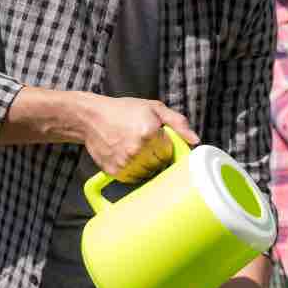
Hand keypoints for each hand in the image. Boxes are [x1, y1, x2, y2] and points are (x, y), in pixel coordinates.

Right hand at [80, 95, 199, 181]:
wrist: (91, 117)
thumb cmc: (124, 110)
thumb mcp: (154, 108)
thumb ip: (178, 123)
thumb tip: (195, 140)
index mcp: (150, 133)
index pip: (170, 152)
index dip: (166, 146)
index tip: (160, 141)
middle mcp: (138, 149)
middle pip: (160, 164)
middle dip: (158, 156)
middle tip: (148, 144)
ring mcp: (125, 162)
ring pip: (148, 174)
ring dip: (147, 166)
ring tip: (138, 150)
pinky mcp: (114, 170)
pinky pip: (133, 179)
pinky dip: (134, 171)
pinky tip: (128, 157)